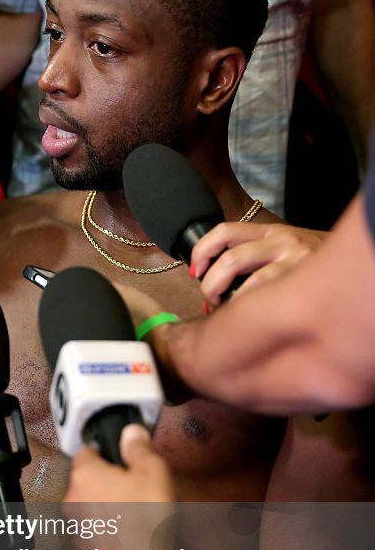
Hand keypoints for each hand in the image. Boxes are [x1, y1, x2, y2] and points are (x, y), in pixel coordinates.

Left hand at [65, 424, 175, 549]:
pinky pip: (96, 532)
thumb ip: (139, 448)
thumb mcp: (152, 471)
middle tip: (135, 484)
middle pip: (87, 481)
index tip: (121, 455)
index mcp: (85, 474)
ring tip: (137, 511)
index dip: (105, 451)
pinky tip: (132, 534)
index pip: (86, 451)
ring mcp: (76, 528)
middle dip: (108, 480)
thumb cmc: (144, 519)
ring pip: (90, 507)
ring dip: (107, 506)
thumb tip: (132, 433)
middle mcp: (73, 499)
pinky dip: (110, 530)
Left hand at [190, 221, 326, 308]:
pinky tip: (250, 319)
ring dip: (229, 303)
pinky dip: (252, 312)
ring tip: (227, 311)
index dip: (202, 251)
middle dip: (210, 285)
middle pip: (230, 261)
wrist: (355, 261)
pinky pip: (269, 300)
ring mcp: (294, 262)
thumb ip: (253, 256)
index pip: (224, 232)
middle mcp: (280, 242)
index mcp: (269, 231)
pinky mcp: (305, 282)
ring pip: (249, 285)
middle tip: (209, 299)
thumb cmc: (311, 261)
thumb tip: (214, 284)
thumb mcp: (282, 246)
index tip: (194, 271)